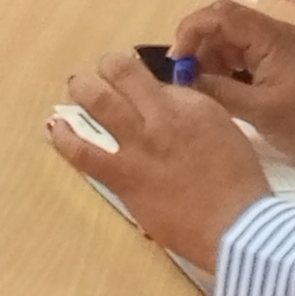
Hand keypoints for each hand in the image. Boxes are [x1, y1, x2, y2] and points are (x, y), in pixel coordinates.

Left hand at [44, 54, 277, 273]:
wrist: (235, 225)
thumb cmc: (238, 181)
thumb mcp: (222, 129)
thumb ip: (190, 109)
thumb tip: (160, 100)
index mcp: (189, 104)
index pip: (149, 75)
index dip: (132, 72)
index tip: (127, 78)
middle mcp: (160, 116)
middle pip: (118, 75)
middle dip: (102, 70)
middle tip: (96, 76)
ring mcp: (137, 146)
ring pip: (97, 102)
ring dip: (82, 90)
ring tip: (75, 90)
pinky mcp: (121, 177)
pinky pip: (82, 153)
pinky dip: (65, 138)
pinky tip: (56, 129)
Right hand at [171, 0, 294, 175]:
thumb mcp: (262, 112)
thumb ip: (220, 91)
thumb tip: (183, 80)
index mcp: (272, 39)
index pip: (220, 16)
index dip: (191, 32)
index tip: (178, 63)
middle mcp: (276, 34)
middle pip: (224, 21)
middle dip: (199, 44)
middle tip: (187, 76)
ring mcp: (280, 46)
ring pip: (232, 37)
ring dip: (212, 57)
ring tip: (204, 87)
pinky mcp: (283, 61)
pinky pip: (246, 53)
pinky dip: (228, 66)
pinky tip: (224, 89)